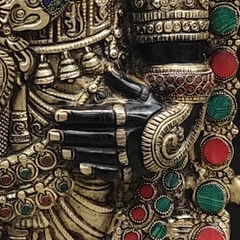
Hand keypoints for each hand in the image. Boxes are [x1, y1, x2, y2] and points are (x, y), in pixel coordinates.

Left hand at [54, 68, 180, 179]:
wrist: (187, 129)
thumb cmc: (161, 108)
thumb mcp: (145, 93)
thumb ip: (123, 83)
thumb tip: (105, 68)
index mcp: (131, 114)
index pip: (97, 116)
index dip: (76, 116)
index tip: (57, 116)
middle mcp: (131, 134)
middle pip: (95, 135)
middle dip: (72, 135)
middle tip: (51, 135)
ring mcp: (135, 153)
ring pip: (101, 153)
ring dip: (80, 151)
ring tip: (62, 149)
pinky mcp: (138, 168)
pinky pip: (115, 170)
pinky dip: (98, 170)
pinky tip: (82, 167)